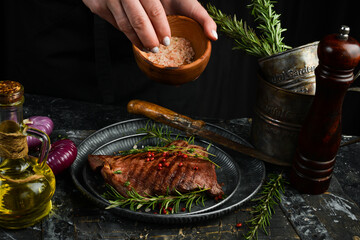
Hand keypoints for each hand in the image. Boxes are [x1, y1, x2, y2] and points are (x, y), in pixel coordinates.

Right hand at [82, 0, 216, 51]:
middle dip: (149, 37)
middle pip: (139, 18)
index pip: (154, 8)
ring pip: (125, 24)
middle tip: (157, 47)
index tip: (166, 41)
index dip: (160, 26)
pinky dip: (126, 34)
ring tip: (149, 47)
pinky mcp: (99, 4)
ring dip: (137, 40)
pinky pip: (114, 23)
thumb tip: (214, 36)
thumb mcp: (181, 1)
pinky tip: (136, 39)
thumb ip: (200, 16)